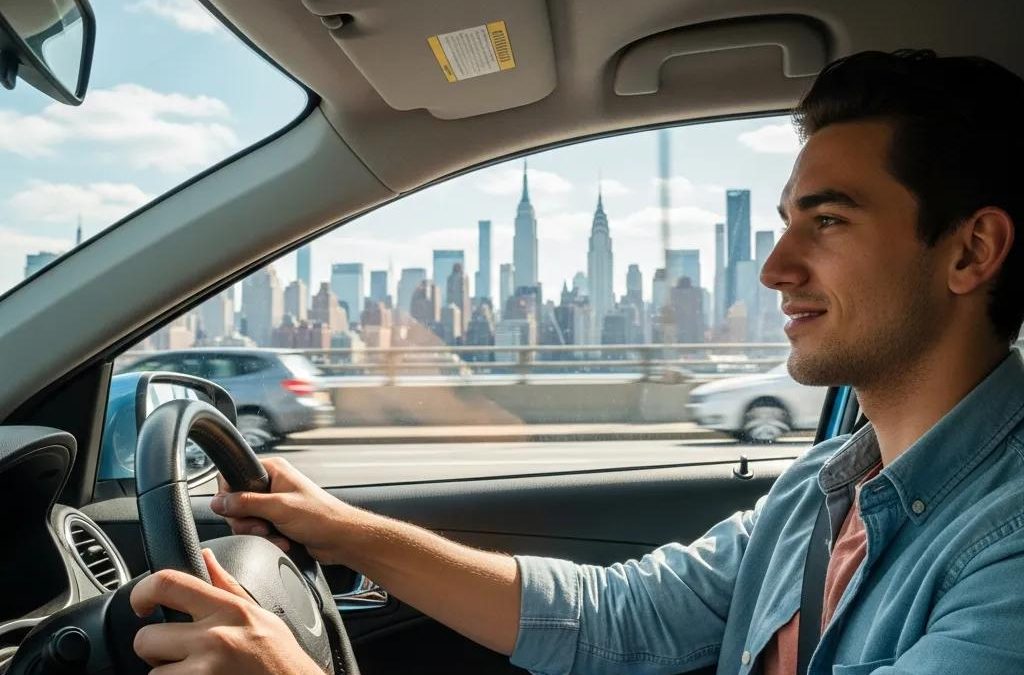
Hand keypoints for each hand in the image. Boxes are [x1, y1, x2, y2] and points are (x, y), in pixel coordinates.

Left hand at [131, 549, 322, 673]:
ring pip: (154, 673)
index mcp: (229, 610)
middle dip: (156, 651)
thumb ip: (228, 586)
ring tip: (196, 674)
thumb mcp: (260, 616)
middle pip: (146, 638)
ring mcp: (205, 672)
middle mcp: (215, 639)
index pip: (169, 583)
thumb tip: (205, 556)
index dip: (142, 592)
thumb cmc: (281, 661)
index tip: (141, 605)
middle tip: (178, 656)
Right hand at [211, 457, 355, 563]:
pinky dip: (267, 538)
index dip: (229, 496)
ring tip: (275, 534)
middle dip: (246, 520)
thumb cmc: (321, 517)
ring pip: (246, 519)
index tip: (235, 510)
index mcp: (272, 470)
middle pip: (236, 502)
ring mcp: (274, 503)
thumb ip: (246, 503)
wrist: (341, 538)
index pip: (233, 476)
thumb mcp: (279, 507)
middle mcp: (272, 484)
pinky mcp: (277, 521)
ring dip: (258, 532)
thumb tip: (218, 502)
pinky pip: (258, 530)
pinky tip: (282, 541)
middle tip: (262, 526)